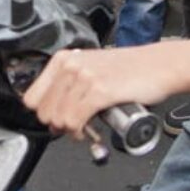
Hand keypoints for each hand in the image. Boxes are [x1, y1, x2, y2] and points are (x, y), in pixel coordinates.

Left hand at [23, 45, 174, 138]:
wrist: (157, 65)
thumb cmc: (127, 69)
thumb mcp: (89, 69)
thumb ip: (68, 86)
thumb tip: (52, 114)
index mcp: (64, 59)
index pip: (32, 97)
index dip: (44, 113)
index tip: (56, 118)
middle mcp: (70, 65)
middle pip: (43, 111)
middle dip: (56, 125)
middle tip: (72, 126)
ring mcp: (84, 77)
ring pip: (58, 118)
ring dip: (69, 131)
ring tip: (82, 128)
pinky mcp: (100, 91)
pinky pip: (75, 120)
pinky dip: (79, 131)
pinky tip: (89, 129)